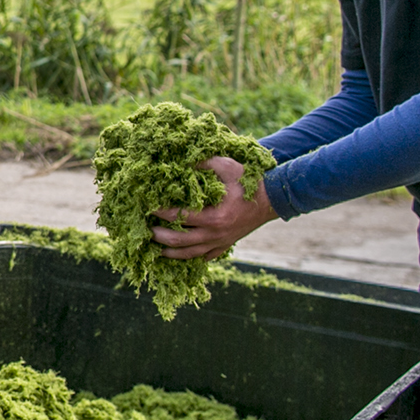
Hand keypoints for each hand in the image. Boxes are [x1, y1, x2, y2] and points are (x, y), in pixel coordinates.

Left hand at [151, 156, 277, 259]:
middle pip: (179, 241)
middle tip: (147, 230)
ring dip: (171, 252)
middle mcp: (215, 234)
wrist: (273, 200)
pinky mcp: (225, 245)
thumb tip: (182, 162)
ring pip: (190, 254)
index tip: (148, 206)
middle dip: (160, 236)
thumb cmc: (250, 182)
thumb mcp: (228, 166)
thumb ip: (204, 163)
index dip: (160, 212)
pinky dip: (190, 257)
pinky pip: (204, 257)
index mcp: (213, 216)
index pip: (179, 217)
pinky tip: (179, 254)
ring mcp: (220, 242)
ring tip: (156, 248)